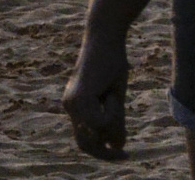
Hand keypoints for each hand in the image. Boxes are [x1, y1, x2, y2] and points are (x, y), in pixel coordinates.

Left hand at [64, 25, 128, 159]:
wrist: (105, 39)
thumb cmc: (111, 66)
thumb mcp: (115, 100)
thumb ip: (114, 123)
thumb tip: (115, 148)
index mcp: (76, 107)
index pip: (84, 141)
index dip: (102, 153)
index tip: (122, 154)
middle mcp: (69, 106)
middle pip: (85, 145)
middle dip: (105, 153)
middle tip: (124, 154)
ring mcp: (71, 102)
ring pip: (95, 134)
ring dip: (112, 123)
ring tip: (115, 99)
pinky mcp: (78, 97)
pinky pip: (99, 122)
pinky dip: (111, 113)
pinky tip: (111, 93)